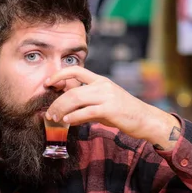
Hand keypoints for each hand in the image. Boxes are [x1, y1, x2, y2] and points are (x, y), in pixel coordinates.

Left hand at [44, 66, 179, 149]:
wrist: (144, 119)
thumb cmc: (122, 112)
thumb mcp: (102, 103)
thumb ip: (86, 104)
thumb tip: (66, 113)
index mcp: (100, 80)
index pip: (76, 70)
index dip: (59, 74)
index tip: (47, 82)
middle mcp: (102, 85)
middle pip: (72, 89)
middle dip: (56, 102)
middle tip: (49, 113)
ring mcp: (107, 96)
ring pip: (76, 99)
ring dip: (61, 109)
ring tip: (54, 118)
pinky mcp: (110, 109)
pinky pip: (86, 112)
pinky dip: (74, 117)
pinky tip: (67, 122)